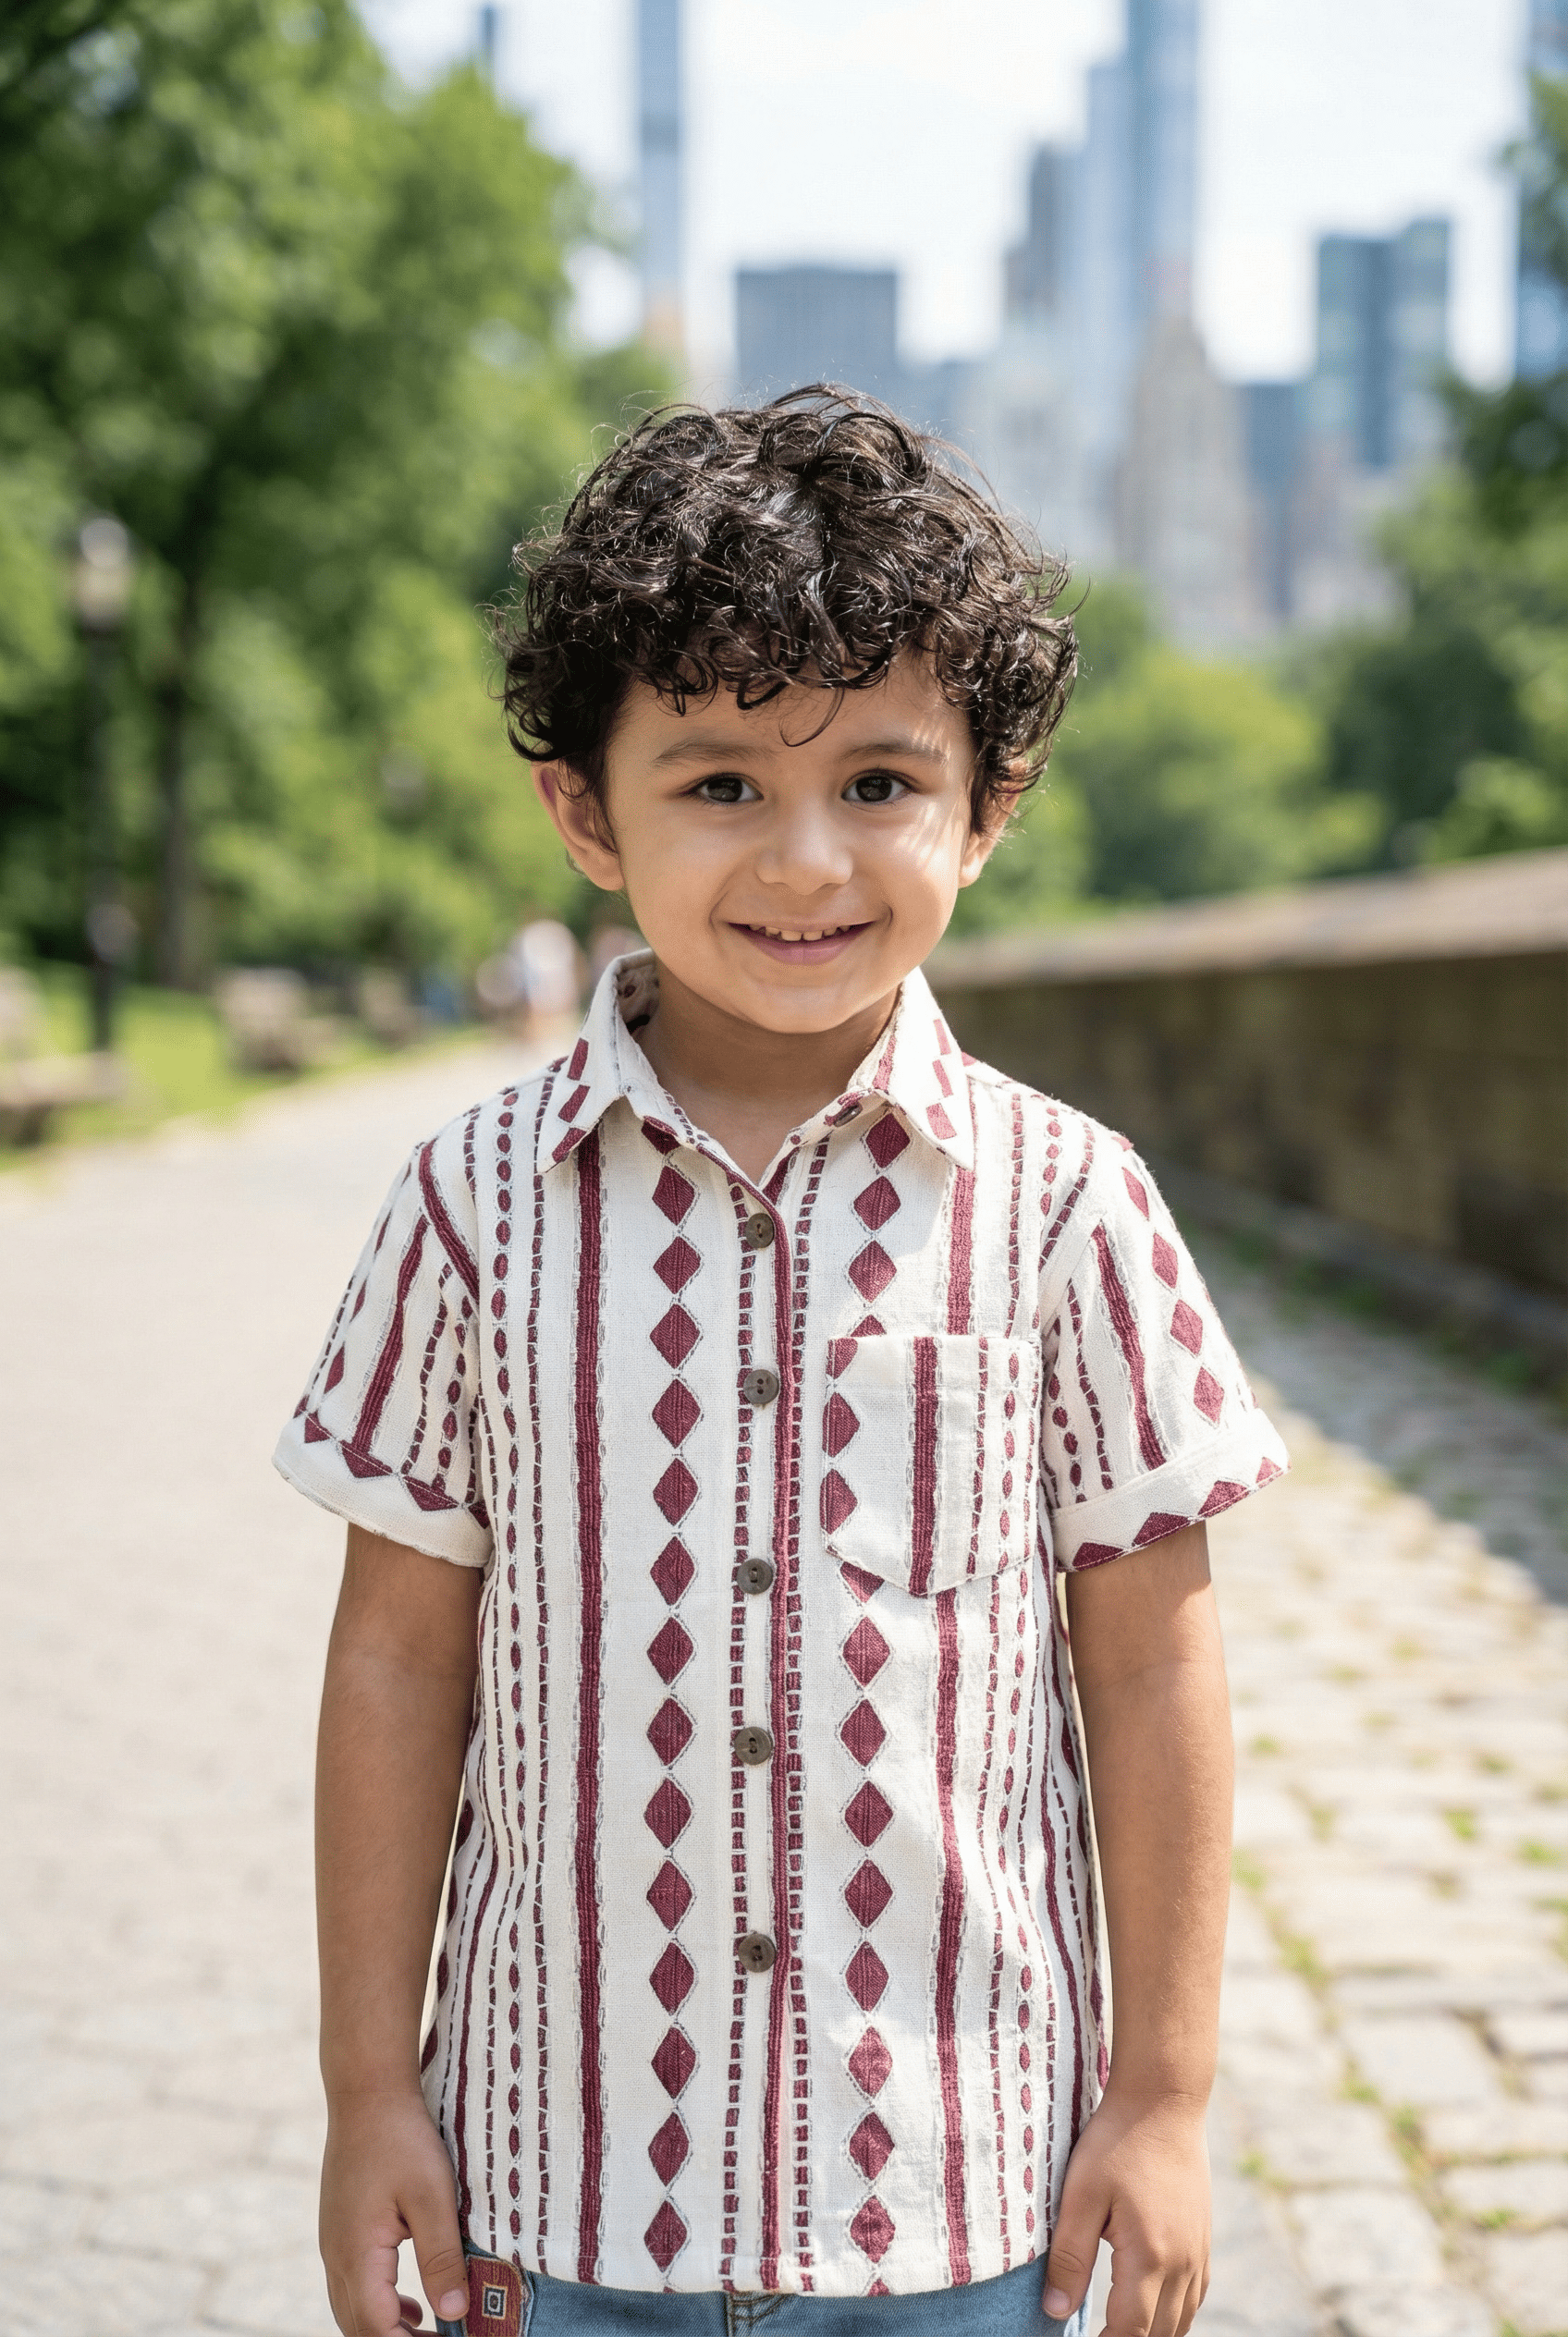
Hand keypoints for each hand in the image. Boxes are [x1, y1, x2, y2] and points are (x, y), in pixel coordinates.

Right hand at [320, 2086, 469, 2336]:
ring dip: (386, 2329)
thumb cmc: (402, 2138)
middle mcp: (336, 2257)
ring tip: (431, 2332)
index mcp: (358, 2254)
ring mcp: (333, 2244)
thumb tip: (456, 2312)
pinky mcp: (339, 2231)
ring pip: (352, 2310)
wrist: (366, 2092)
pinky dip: (379, 2306)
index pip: (377, 2328)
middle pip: (359, 2327)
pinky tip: (410, 2304)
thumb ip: (442, 2256)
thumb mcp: (433, 2196)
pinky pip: (352, 2286)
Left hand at [1041, 2090, 1209, 2336]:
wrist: (1164, 2101)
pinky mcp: (1204, 2239)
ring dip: (1153, 2334)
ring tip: (1120, 2329)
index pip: (1129, 2331)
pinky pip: (1194, 2297)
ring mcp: (1198, 2252)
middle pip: (1159, 2334)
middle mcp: (1182, 2263)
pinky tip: (1154, 2311)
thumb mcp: (1080, 2195)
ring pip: (1182, 2321)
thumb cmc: (1116, 2142)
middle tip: (1097, 2336)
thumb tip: (1055, 2311)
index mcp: (1150, 2256)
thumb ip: (1069, 2257)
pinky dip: (1174, 2315)